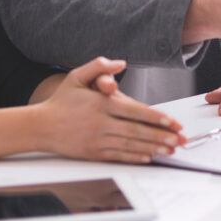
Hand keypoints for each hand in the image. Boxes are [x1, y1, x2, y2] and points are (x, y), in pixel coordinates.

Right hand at [39, 57, 185, 162]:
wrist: (41, 126)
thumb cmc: (62, 100)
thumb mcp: (77, 76)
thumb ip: (99, 66)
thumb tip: (121, 63)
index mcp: (100, 103)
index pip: (134, 111)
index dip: (156, 117)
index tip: (172, 122)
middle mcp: (101, 123)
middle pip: (137, 130)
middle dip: (161, 136)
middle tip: (179, 140)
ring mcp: (97, 140)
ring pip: (131, 145)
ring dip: (153, 148)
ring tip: (170, 150)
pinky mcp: (93, 153)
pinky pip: (119, 156)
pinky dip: (135, 157)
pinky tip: (148, 157)